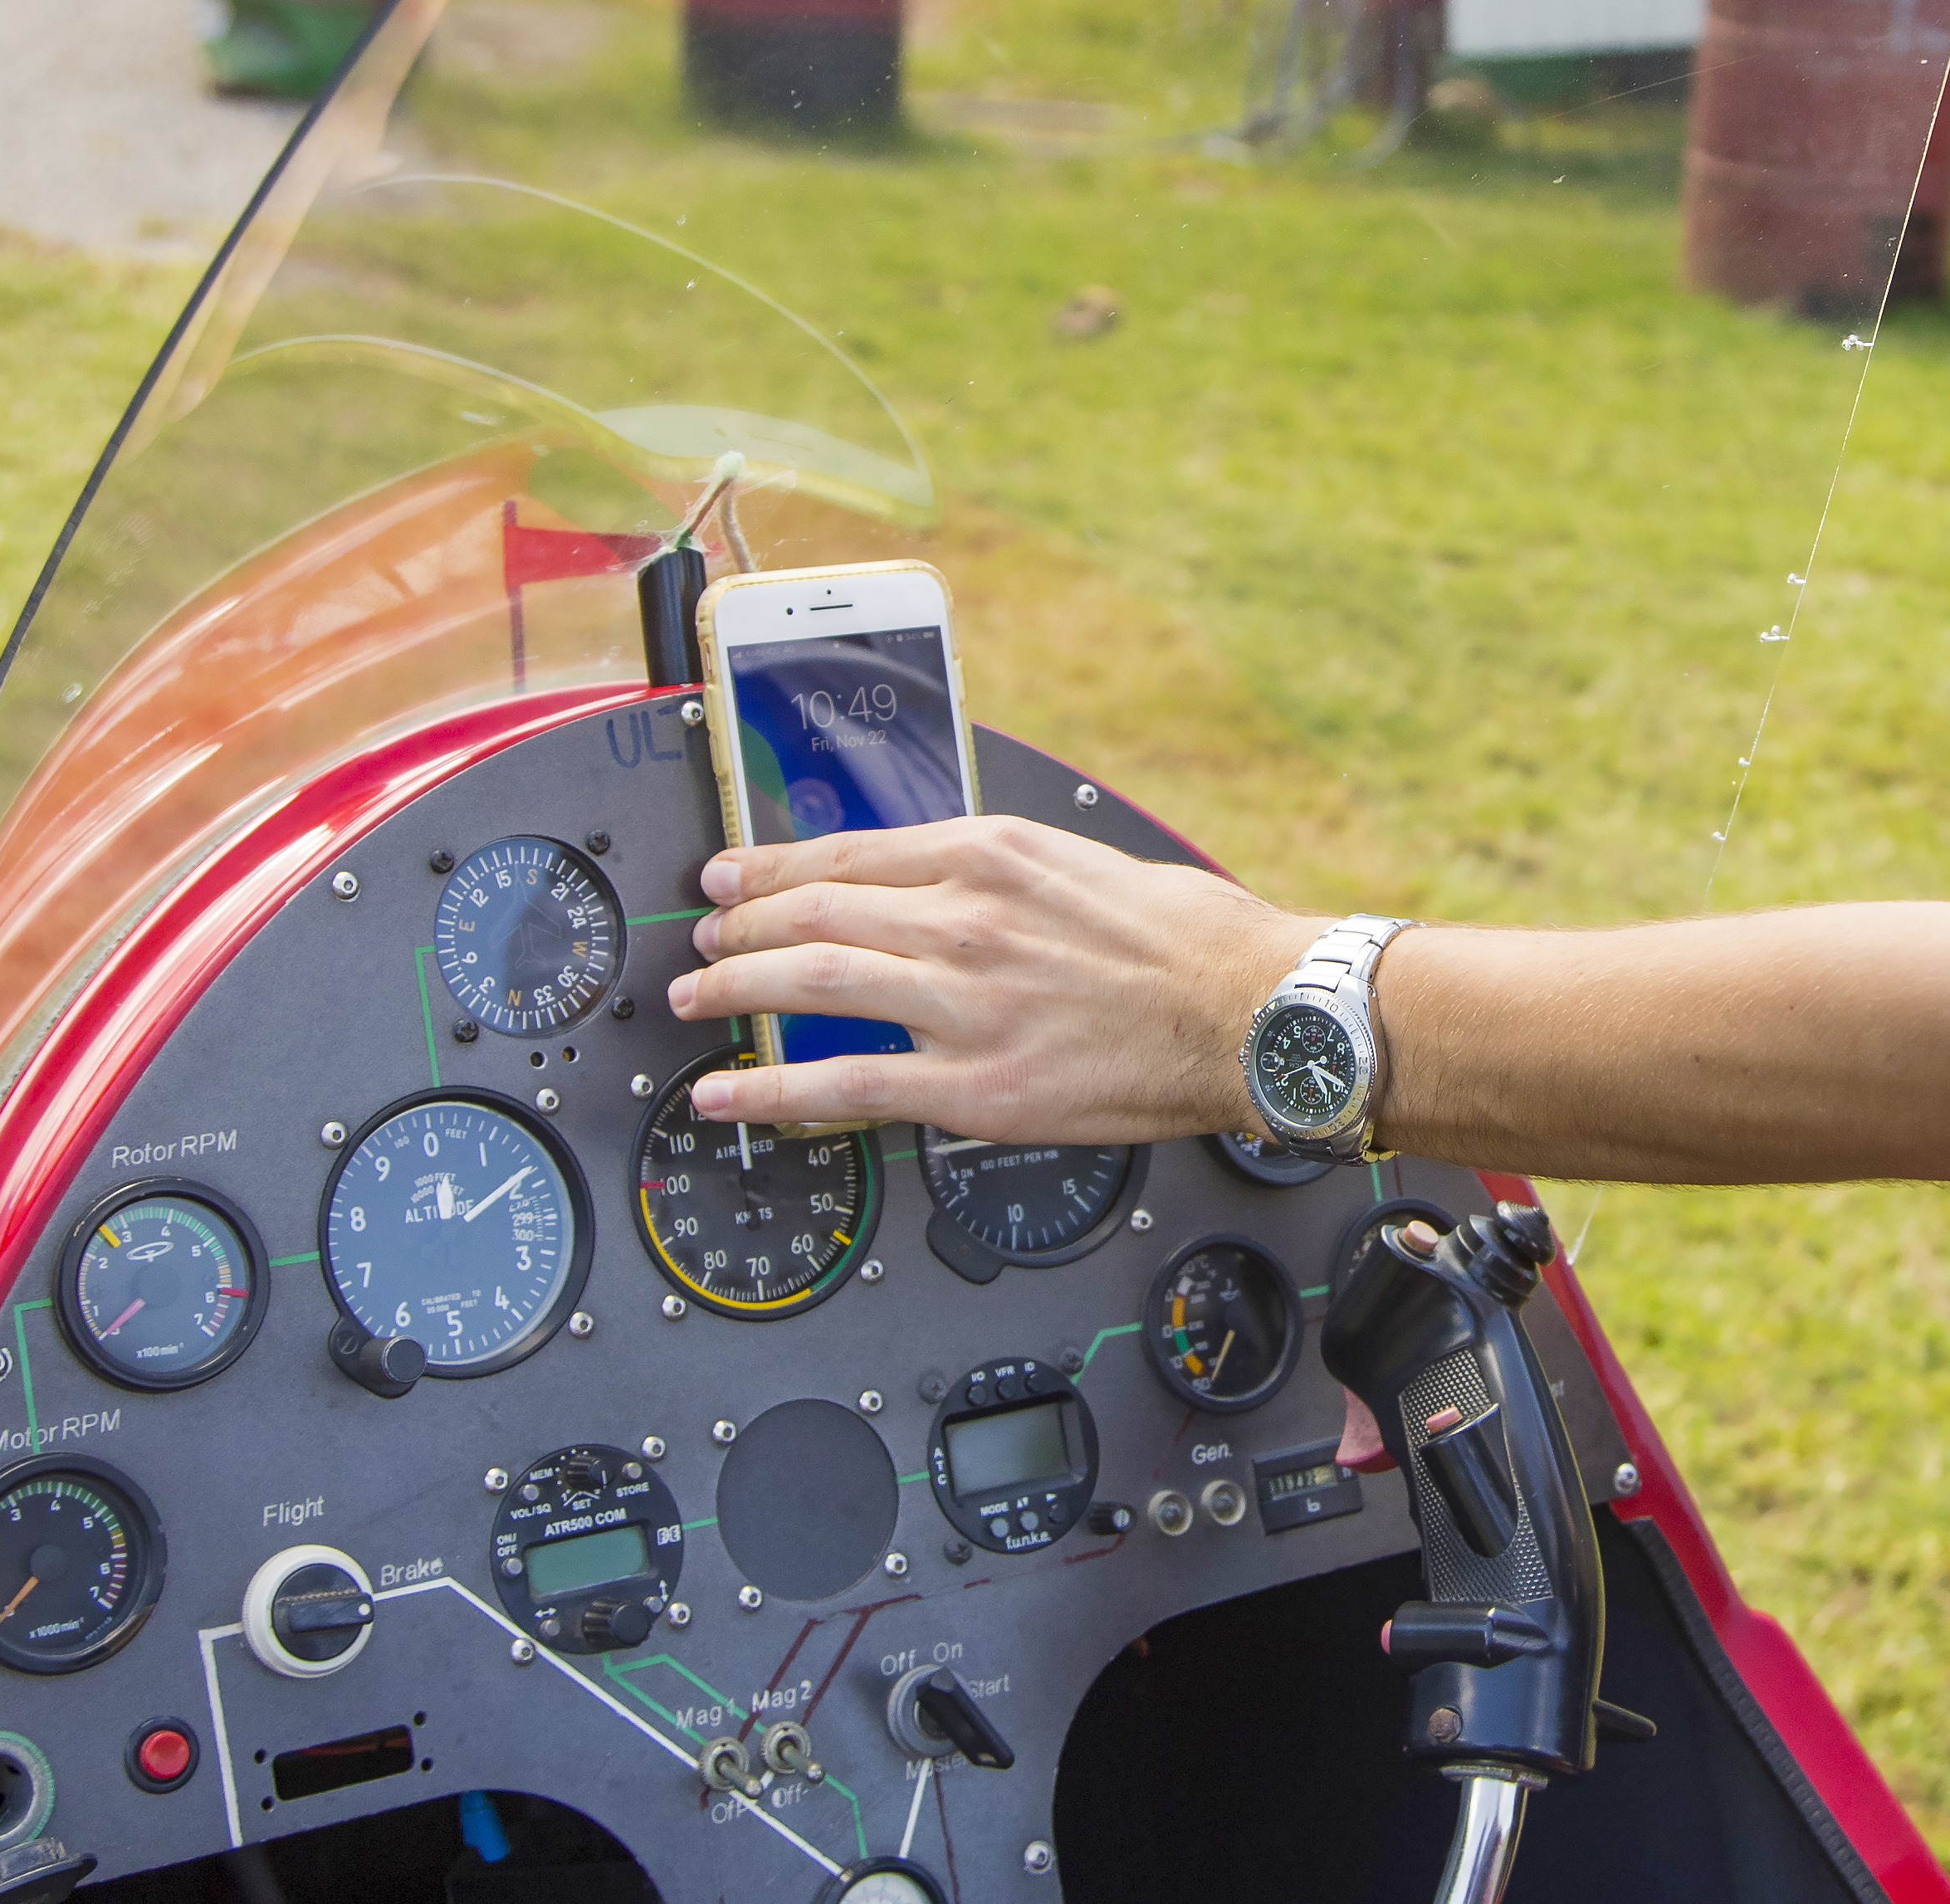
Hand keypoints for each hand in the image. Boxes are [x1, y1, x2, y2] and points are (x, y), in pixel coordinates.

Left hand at [669, 816, 1321, 1142]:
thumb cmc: (1191, 943)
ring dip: (735, 993)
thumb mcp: (1084, 865)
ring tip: (697, 1002)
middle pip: (812, 915)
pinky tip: (728, 1096)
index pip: (847, 854)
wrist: (1253, 1012)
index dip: (770, 869)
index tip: (731, 878)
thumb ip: (1002, 874)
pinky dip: (771, 1092)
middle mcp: (964, 919)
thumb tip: (940, 888)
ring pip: (810, 986)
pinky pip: (844, 1086)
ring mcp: (962, 1003)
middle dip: (738, 930)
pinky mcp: (973, 1086)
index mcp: (991, 854)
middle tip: (703, 945)